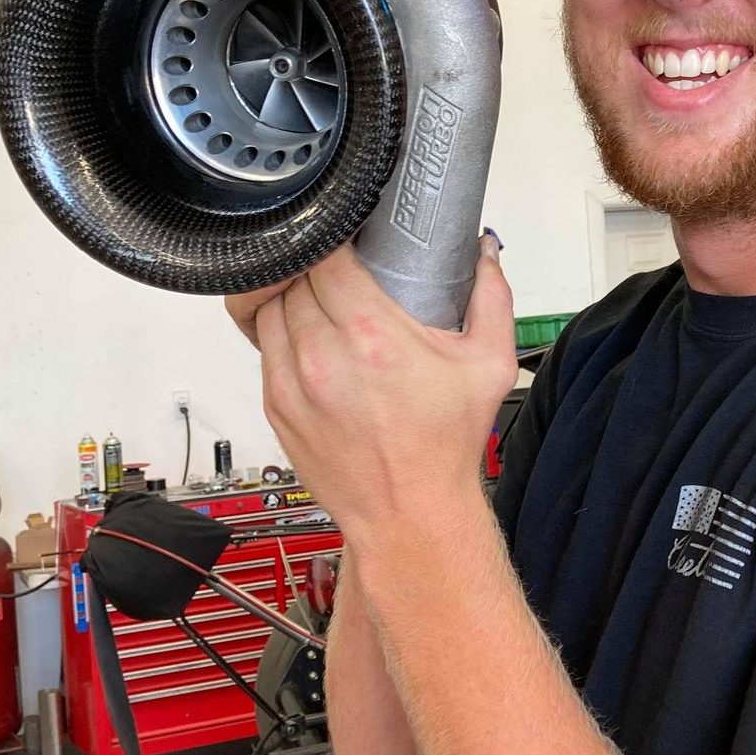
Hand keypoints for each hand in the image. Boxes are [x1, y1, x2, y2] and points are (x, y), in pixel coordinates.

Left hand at [224, 236, 518, 542]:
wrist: (409, 515)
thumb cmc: (446, 446)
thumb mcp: (490, 365)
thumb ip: (492, 297)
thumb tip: (485, 251)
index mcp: (373, 338)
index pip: (325, 258)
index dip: (333, 239)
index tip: (350, 239)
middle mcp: (324, 358)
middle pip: (294, 277)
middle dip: (316, 266)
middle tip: (342, 267)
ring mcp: (293, 384)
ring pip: (268, 307)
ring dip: (291, 294)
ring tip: (321, 297)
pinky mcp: (276, 406)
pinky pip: (263, 345)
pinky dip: (280, 331)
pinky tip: (308, 334)